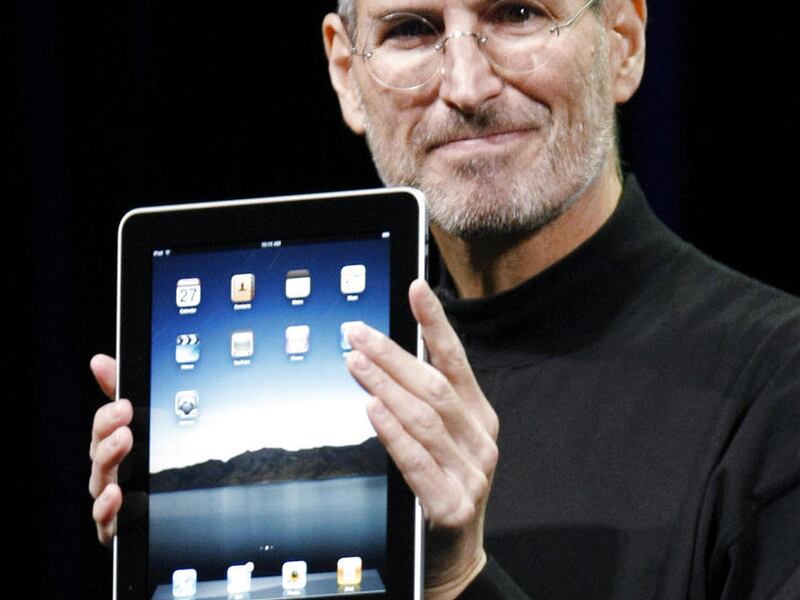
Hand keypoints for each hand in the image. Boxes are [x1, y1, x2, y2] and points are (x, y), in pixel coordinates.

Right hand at [88, 354, 132, 544]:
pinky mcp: (117, 527)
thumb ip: (120, 392)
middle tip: (124, 415)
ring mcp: (112, 501)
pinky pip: (107, 520)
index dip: (109, 415)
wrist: (176, 514)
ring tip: (122, 442)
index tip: (124, 404)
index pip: (104, 428)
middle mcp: (110, 473)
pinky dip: (108, 508)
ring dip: (109, 460)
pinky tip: (117, 495)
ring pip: (100, 482)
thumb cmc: (151, 466)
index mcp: (115, 447)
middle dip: (108, 432)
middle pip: (99, 452)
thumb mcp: (146, 424)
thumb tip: (99, 360)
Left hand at [345, 279, 498, 599]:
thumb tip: (389, 353)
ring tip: (355, 362)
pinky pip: (417, 461)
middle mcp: (480, 439)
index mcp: (479, 416)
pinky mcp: (452, 505)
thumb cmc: (443, 485)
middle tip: (356, 333)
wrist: (453, 557)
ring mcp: (471, 473)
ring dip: (385, 385)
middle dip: (392, 355)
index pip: (455, 361)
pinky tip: (372, 409)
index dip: (435, 323)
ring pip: (424, 418)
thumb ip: (425, 401)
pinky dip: (393, 432)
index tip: (416, 289)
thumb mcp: (443, 439)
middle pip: (433, 387)